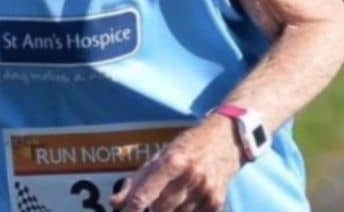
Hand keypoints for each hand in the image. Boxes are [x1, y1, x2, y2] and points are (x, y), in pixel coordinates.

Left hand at [111, 115, 242, 211]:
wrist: (228, 138)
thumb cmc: (190, 144)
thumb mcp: (162, 155)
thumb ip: (138, 180)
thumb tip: (115, 202)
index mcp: (172, 161)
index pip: (144, 195)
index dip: (131, 209)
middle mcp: (189, 176)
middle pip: (159, 210)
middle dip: (153, 210)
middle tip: (155, 203)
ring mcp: (205, 190)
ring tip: (173, 198)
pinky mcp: (217, 201)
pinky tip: (186, 203)